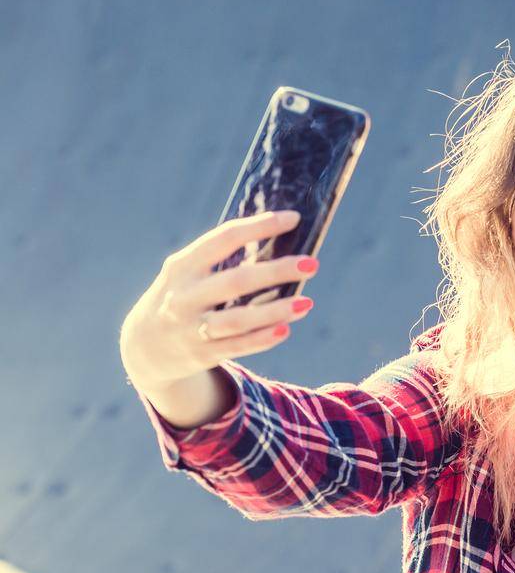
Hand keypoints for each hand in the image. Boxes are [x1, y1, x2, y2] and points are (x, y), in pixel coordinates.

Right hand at [119, 210, 318, 391]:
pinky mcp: (201, 354)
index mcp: (183, 266)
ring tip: (307, 302)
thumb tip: (280, 238)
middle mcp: (184, 296)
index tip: (293, 219)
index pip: (224, 238)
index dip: (259, 227)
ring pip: (238, 319)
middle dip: (276, 271)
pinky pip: (237, 346)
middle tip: (312, 263)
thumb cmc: (183, 295)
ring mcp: (191, 327)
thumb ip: (224, 259)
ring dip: (276, 310)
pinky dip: (263, 338)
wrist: (144, 346)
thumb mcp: (189, 272)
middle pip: (236, 281)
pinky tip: (287, 328)